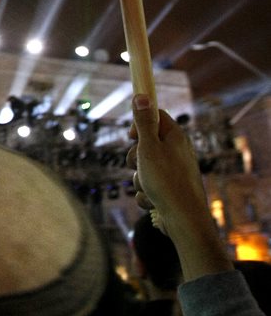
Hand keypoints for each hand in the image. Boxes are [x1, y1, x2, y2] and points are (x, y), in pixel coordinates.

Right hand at [126, 94, 205, 221]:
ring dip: (139, 178)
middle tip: (139, 164)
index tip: (131, 136)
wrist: (184, 220)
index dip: (140, 122)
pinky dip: (146, 194)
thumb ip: (143, 122)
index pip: (156, 116)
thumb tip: (141, 95)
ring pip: (144, 168)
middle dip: (135, 157)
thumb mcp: (148, 147)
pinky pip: (149, 186)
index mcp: (175, 137)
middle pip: (146, 144)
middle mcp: (177, 152)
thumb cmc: (166, 181)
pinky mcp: (170, 190)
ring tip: (148, 187)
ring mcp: (174, 172)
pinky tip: (153, 201)